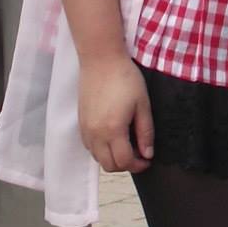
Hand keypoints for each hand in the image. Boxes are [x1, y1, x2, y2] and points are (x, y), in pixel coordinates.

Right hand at [77, 53, 153, 172]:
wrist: (101, 60)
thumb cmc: (125, 79)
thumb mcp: (143, 104)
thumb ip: (145, 132)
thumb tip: (147, 154)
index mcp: (113, 130)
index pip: (124, 162)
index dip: (138, 165)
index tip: (148, 159)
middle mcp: (95, 134)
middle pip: (109, 165)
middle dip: (125, 165)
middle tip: (139, 153)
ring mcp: (85, 129)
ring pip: (98, 158)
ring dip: (112, 157)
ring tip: (127, 144)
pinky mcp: (80, 123)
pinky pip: (90, 147)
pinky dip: (102, 149)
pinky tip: (113, 136)